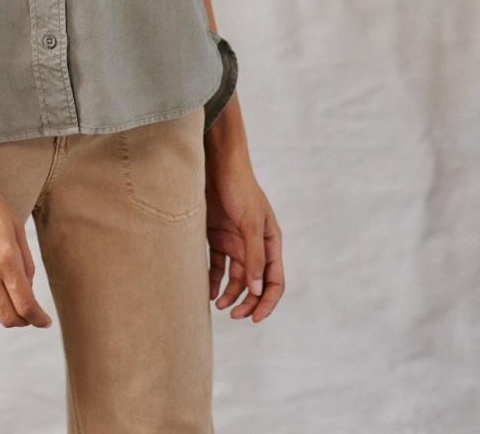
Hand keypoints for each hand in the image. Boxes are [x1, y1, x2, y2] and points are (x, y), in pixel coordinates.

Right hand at [0, 156, 53, 328]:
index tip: (43, 321)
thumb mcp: (13, 223)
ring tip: (2, 305)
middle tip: (25, 315)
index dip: (38, 319)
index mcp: (5, 255)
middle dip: (21, 320)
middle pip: (6, 316)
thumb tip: (27, 286)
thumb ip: (23, 259)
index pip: (25, 304)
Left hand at [204, 146, 284, 321]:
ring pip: (235, 278)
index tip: (255, 318)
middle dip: (247, 302)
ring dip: (229, 294)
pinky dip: (214, 280)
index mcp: (270, 242)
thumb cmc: (239, 188)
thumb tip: (257, 288)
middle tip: (233, 315)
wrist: (216, 164)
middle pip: (254, 283)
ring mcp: (235, 242)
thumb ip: (254, 255)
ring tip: (217, 304)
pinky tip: (208, 291)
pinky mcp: (217, 237)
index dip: (267, 301)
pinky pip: (218, 266)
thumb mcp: (249, 222)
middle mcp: (254, 245)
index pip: (275, 280)